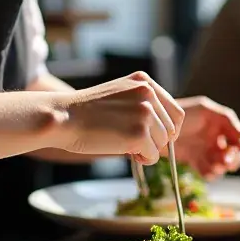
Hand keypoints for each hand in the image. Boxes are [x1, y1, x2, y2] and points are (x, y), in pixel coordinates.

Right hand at [42, 72, 183, 164]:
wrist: (64, 117)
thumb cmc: (86, 112)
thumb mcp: (120, 95)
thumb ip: (142, 104)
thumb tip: (166, 131)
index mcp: (144, 81)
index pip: (175, 111)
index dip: (168, 128)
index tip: (156, 137)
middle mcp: (148, 93)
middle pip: (172, 128)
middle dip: (157, 140)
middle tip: (136, 145)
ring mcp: (145, 112)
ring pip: (163, 142)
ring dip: (148, 150)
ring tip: (127, 146)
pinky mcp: (139, 133)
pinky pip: (153, 155)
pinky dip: (143, 159)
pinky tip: (126, 152)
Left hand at [174, 96, 239, 176]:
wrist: (156, 124)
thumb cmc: (181, 112)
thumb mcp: (205, 109)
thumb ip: (227, 120)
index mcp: (221, 125)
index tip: (239, 148)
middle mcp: (216, 138)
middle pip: (234, 154)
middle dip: (233, 159)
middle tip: (225, 161)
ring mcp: (206, 150)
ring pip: (222, 165)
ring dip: (221, 167)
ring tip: (214, 166)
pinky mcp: (195, 161)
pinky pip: (208, 172)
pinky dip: (209, 173)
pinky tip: (204, 171)